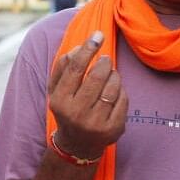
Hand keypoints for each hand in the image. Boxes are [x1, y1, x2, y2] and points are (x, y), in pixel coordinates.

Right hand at [46, 30, 126, 159]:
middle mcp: (76, 113)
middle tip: (105, 59)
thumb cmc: (68, 109)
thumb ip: (62, 67)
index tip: (97, 35)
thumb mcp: (56, 91)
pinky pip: (123, 99)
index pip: (75, 68)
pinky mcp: (113, 129)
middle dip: (104, 62)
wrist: (77, 144)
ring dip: (114, 75)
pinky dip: (121, 91)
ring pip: (112, 87)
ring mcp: (96, 123)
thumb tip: (79, 48)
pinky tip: (115, 92)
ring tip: (110, 75)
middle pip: (96, 76)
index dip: (88, 48)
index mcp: (59, 101)